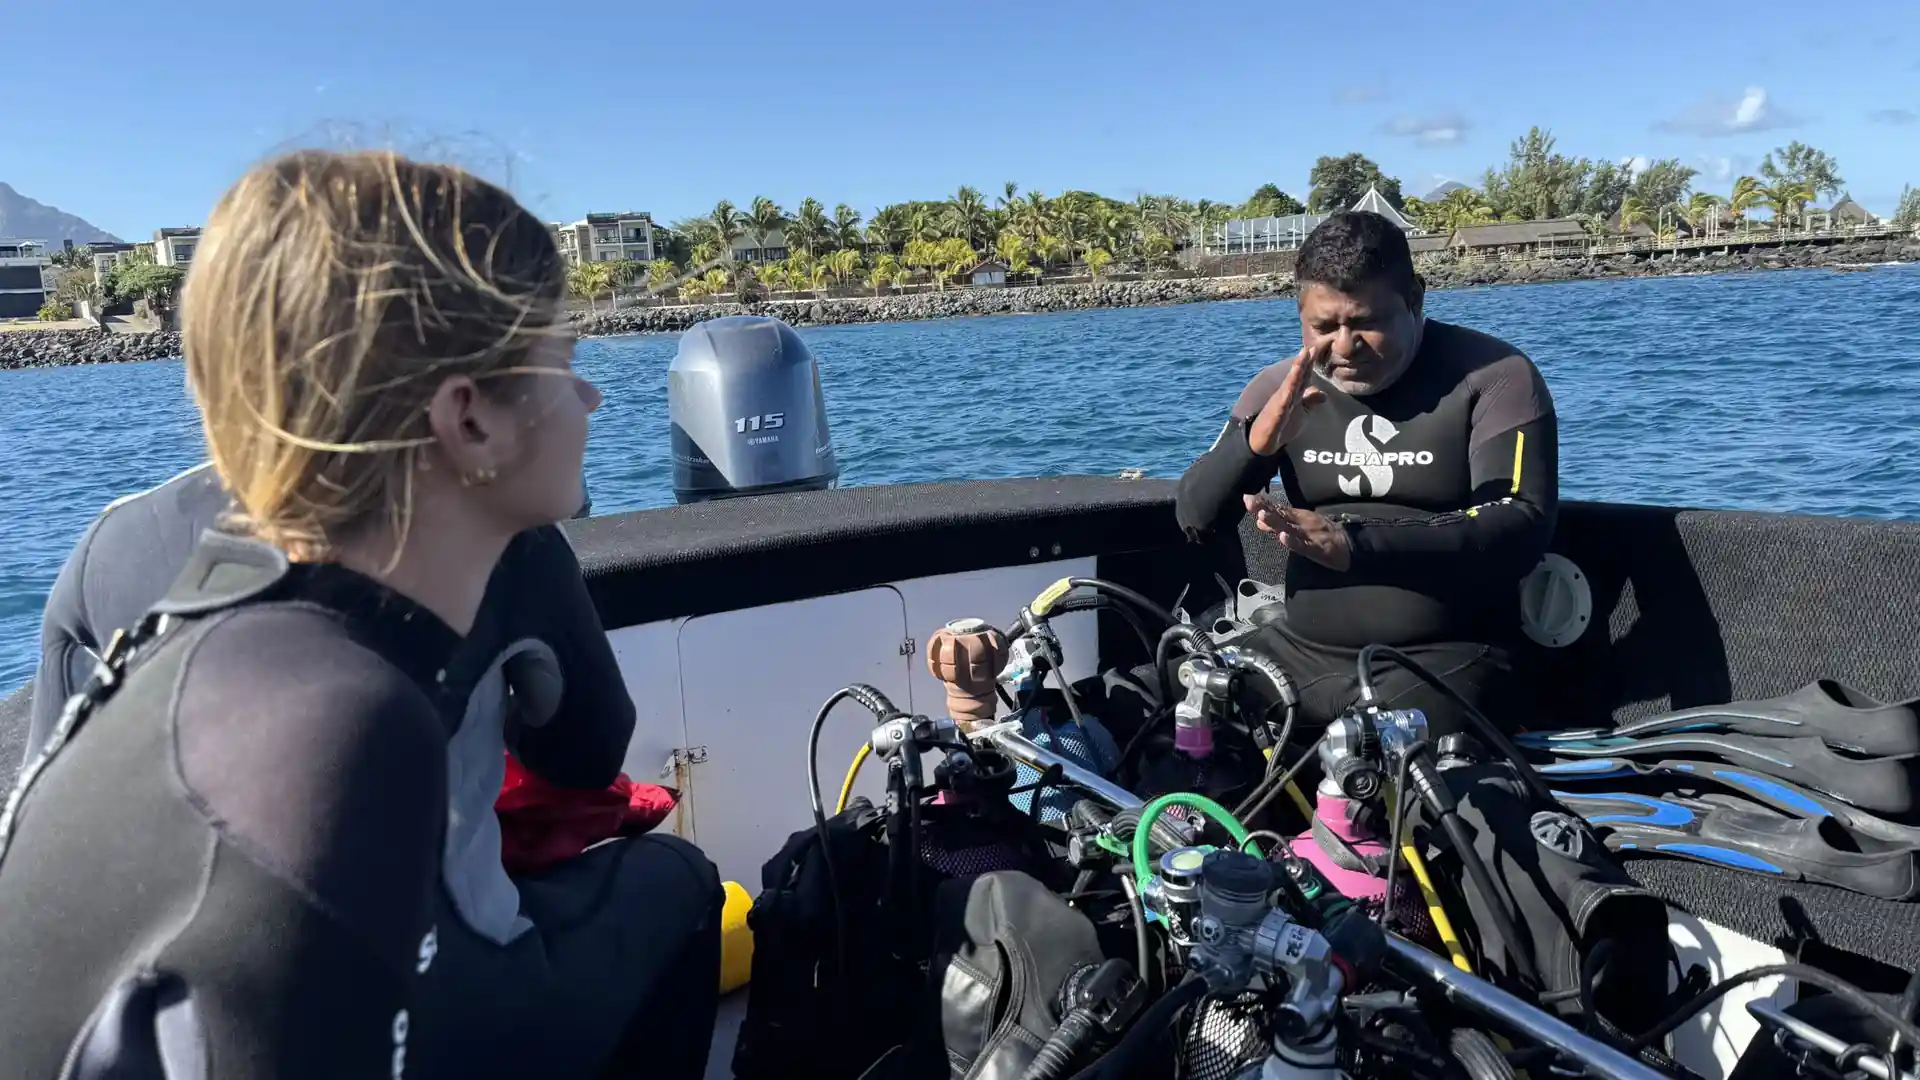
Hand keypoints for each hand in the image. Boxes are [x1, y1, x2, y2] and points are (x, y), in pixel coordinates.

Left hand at [1244, 496, 1351, 570]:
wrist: (1348, 544)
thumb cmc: (1321, 534)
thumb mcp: (1299, 526)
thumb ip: (1279, 524)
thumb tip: (1257, 522)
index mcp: (1297, 517)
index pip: (1277, 508)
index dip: (1262, 503)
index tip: (1247, 497)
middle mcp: (1300, 523)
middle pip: (1280, 514)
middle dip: (1264, 508)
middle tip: (1249, 501)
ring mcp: (1308, 534)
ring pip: (1289, 527)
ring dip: (1275, 521)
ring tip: (1262, 516)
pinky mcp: (1316, 548)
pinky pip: (1303, 546)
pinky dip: (1293, 542)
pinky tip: (1283, 537)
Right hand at [1247, 341, 1329, 455]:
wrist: (1263, 442)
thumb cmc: (1282, 426)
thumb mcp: (1300, 413)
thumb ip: (1310, 402)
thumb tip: (1324, 394)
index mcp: (1293, 395)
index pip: (1301, 377)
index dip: (1307, 364)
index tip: (1313, 349)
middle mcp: (1286, 396)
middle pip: (1296, 377)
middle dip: (1302, 363)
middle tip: (1308, 348)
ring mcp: (1279, 404)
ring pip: (1289, 385)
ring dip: (1295, 372)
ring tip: (1300, 360)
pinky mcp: (1275, 415)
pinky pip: (1282, 404)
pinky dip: (1287, 394)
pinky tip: (1291, 387)